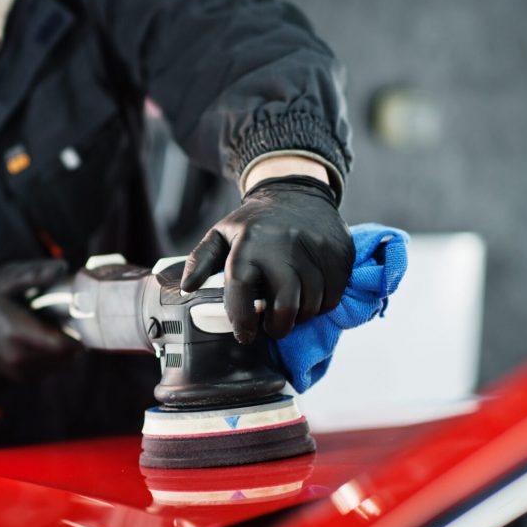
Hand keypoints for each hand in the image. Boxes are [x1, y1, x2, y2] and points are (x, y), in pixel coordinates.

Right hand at [0, 259, 79, 380]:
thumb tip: (63, 267)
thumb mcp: (6, 277)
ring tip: (51, 325)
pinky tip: (43, 337)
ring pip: (60, 364)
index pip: (62, 345)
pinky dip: (54, 355)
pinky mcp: (20, 377)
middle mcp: (17, 357)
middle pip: (65, 356)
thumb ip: (34, 273)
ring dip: (64, 347)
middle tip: (65, 317)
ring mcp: (18, 370)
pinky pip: (50, 369)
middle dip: (72, 337)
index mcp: (15, 332)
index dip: (78, 333)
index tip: (80, 315)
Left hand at [180, 175, 353, 343]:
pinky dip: (322, 304)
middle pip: (286, 305)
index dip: (242, 319)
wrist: (297, 191)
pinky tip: (309, 295)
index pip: (241, 288)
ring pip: (313, 304)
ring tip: (290, 308)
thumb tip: (187, 288)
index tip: (244, 335)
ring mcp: (314, 250)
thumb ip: (200, 260)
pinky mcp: (338, 254)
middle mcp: (283, 246)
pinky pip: (334, 295)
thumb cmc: (255, 222)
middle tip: (272, 328)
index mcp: (249, 243)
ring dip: (301, 316)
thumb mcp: (221, 233)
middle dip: (278, 327)